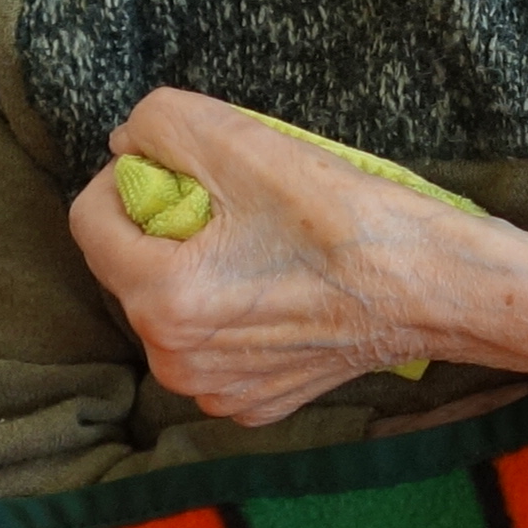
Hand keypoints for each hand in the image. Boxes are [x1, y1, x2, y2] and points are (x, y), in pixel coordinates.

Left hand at [67, 89, 527, 426]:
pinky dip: (233, 313)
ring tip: (263, 246)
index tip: (184, 169)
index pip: (89, 219)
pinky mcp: (253, 403)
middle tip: (234, 205)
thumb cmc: (349, 218)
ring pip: (170, 305)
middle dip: (165, 226)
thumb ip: (159, 124)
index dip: (129, 178)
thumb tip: (128, 144)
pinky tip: (283, 289)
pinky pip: (212, 344)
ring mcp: (215, 390)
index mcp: (163, 300)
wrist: (438, 289)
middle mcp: (177, 361)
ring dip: (197, 268)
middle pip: (129, 264)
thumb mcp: (245, 140)